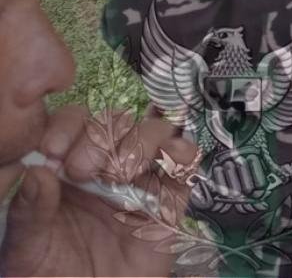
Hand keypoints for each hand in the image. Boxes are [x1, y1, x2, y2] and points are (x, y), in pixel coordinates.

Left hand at [0, 107, 198, 277]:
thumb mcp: (26, 249)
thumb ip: (30, 211)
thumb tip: (37, 171)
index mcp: (66, 169)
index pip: (73, 122)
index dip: (67, 127)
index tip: (53, 152)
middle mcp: (105, 168)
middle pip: (116, 121)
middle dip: (100, 138)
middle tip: (81, 171)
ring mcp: (141, 181)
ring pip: (155, 132)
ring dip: (139, 143)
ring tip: (120, 175)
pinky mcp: (171, 199)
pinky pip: (186, 163)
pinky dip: (179, 154)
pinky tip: (159, 170)